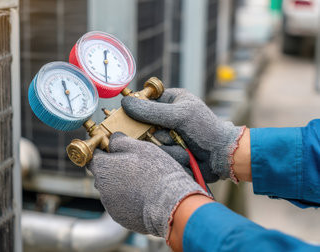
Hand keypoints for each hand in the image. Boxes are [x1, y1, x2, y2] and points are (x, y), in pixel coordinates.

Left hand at [87, 132, 208, 238]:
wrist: (172, 204)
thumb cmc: (157, 172)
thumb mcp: (140, 147)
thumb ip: (120, 141)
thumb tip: (112, 139)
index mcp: (103, 168)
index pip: (93, 156)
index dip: (101, 151)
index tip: (110, 149)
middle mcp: (101, 188)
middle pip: (102, 174)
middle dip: (113, 168)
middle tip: (133, 165)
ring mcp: (110, 204)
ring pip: (111, 190)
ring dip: (121, 185)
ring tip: (142, 183)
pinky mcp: (120, 217)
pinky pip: (120, 204)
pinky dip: (128, 199)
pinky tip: (144, 196)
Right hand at [122, 88, 244, 182]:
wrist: (222, 157)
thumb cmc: (206, 129)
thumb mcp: (180, 115)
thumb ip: (152, 111)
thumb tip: (126, 105)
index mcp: (170, 100)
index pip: (143, 101)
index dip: (138, 109)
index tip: (132, 115)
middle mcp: (165, 117)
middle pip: (141, 124)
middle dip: (155, 132)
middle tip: (168, 133)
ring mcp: (165, 135)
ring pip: (148, 141)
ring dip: (166, 145)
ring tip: (183, 145)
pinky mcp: (166, 151)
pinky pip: (157, 154)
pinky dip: (171, 155)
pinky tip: (184, 154)